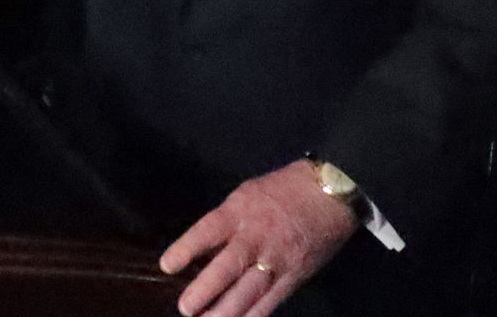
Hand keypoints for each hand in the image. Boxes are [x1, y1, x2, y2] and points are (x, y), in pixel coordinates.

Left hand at [159, 160, 358, 316]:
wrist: (329, 196)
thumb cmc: (280, 191)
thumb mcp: (244, 196)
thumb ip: (224, 222)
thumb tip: (202, 249)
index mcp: (239, 212)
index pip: (207, 232)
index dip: (186, 249)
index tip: (167, 266)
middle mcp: (256, 238)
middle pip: (228, 268)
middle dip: (205, 290)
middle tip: (185, 308)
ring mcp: (277, 260)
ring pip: (249, 291)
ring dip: (227, 311)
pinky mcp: (294, 276)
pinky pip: (271, 301)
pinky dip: (254, 315)